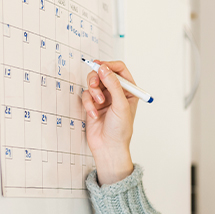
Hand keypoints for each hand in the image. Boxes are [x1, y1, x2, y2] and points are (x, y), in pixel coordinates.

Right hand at [81, 60, 137, 184]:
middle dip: (97, 78)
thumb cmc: (120, 130)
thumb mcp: (120, 105)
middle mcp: (116, 92)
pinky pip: (86, 95)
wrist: (109, 147)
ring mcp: (104, 98)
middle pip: (103, 73)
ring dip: (93, 91)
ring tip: (97, 103)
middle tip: (94, 84)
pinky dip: (88, 104)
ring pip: (93, 83)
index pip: (119, 69)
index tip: (100, 67)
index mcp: (128, 90)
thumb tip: (104, 68)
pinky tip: (93, 114)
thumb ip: (113, 85)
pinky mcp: (93, 105)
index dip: (109, 65)